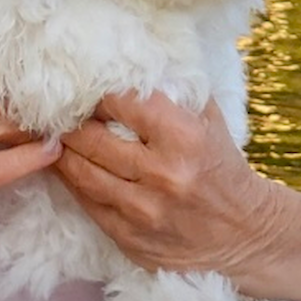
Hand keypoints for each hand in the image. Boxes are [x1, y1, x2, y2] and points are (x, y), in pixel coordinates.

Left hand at [54, 92, 277, 281]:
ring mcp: (143, 210)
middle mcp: (162, 175)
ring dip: (62, 151)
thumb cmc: (221, 167)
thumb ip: (173, 91)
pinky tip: (65, 165)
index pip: (120, 102)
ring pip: (80, 171)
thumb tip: (131, 63)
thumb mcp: (208, 120)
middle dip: (71, 122)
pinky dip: (71, 181)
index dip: (99, 95)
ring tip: (55, 137)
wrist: (245, 234)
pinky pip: (86, 202)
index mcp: (183, 138)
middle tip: (59, 113)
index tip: (88, 91)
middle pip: (91, 138)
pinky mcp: (129, 237)